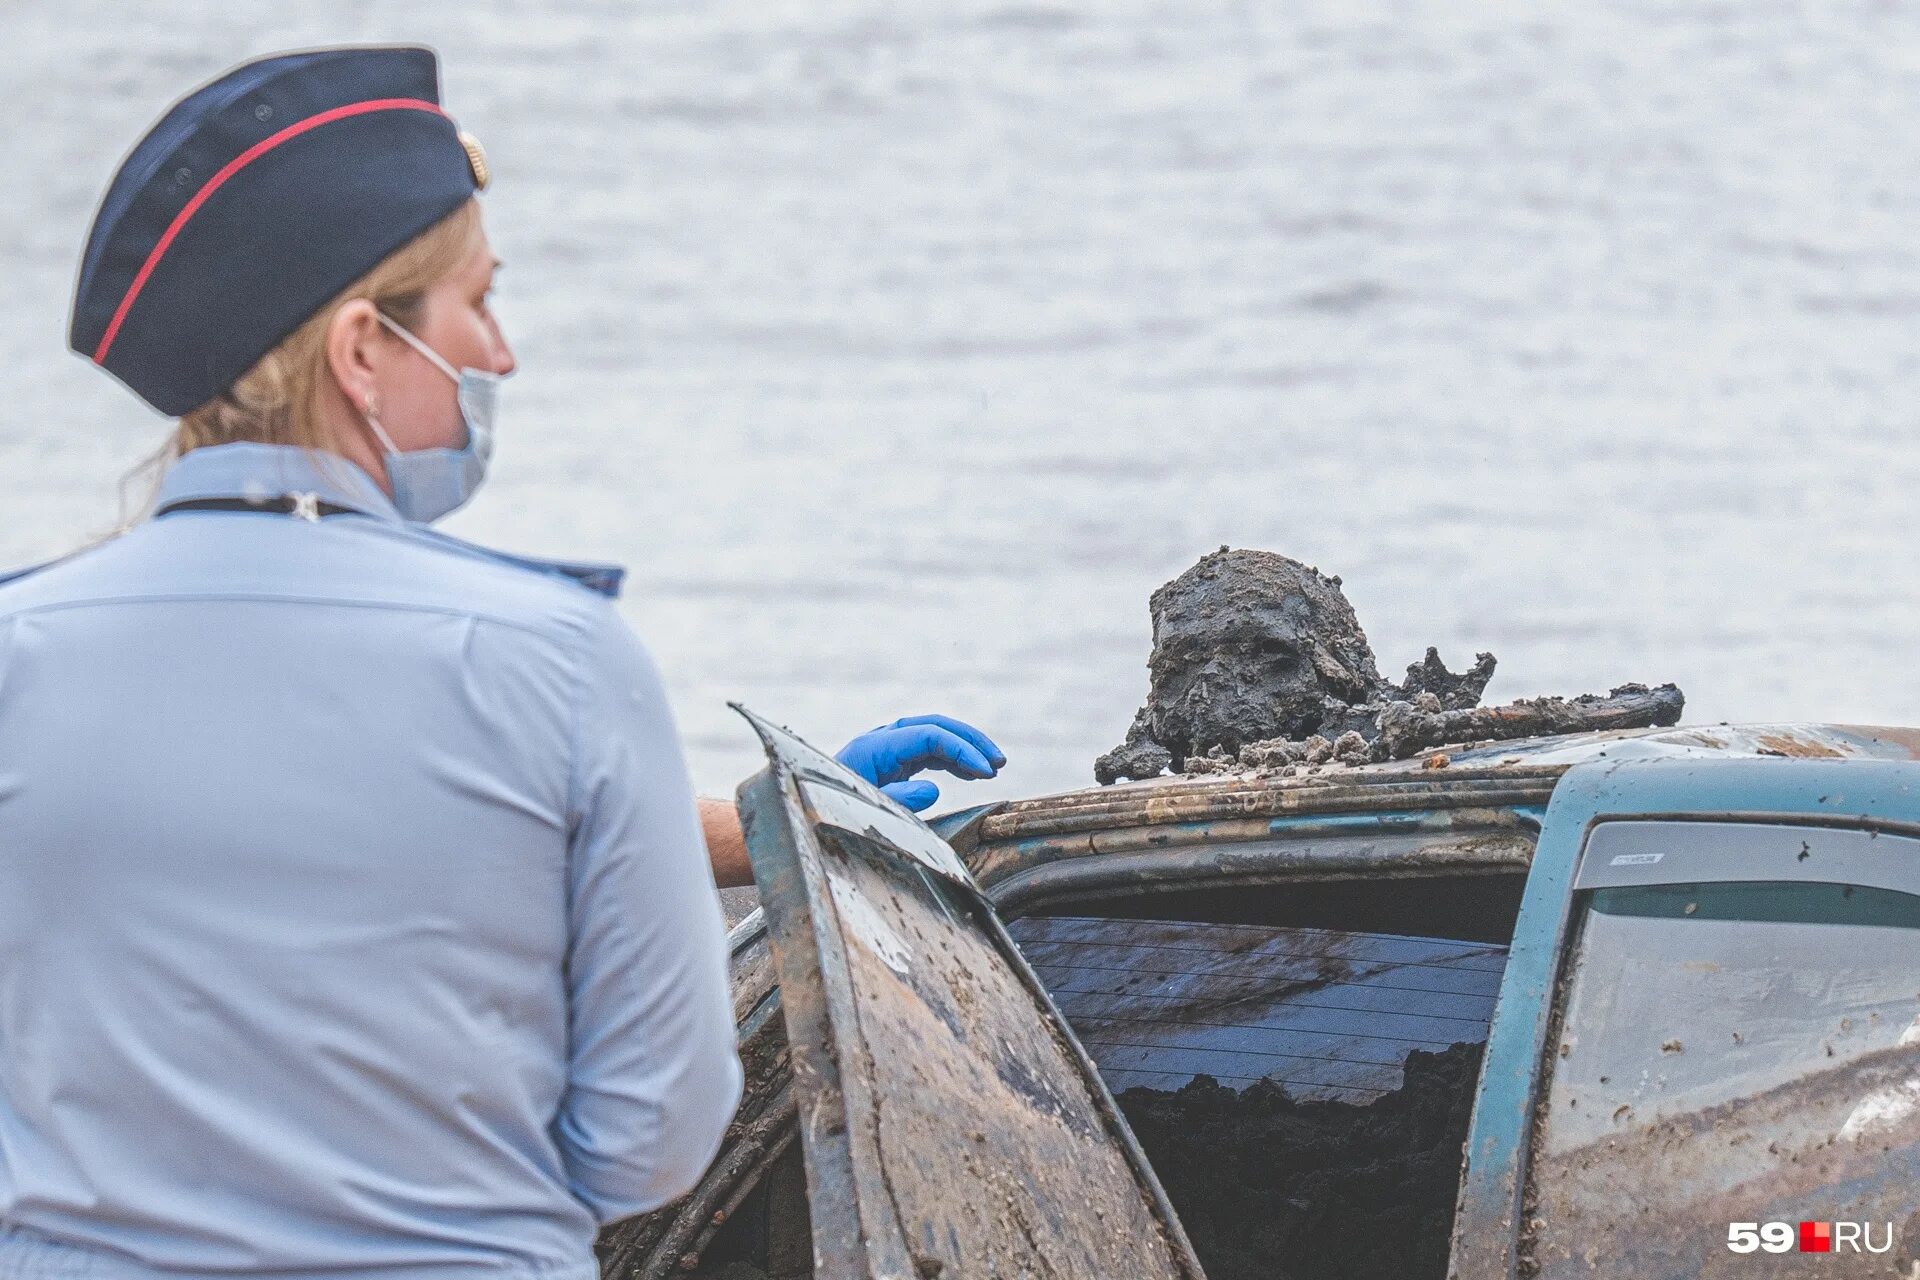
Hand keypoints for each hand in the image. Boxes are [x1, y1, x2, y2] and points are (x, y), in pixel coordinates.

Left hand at [835, 714, 1006, 812]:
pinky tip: (972, 774)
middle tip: (998, 762)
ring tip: (993, 768)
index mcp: (874, 747)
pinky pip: (928, 751)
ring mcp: (887, 749)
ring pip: (934, 736)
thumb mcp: (867, 811)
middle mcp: (881, 741)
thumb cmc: (835, 814)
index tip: (986, 772)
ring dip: (965, 748)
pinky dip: (953, 759)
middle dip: (970, 741)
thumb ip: (899, 800)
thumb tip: (933, 789)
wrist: (809, 814)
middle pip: (934, 726)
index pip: (929, 735)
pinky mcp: (891, 761)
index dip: (961, 750)